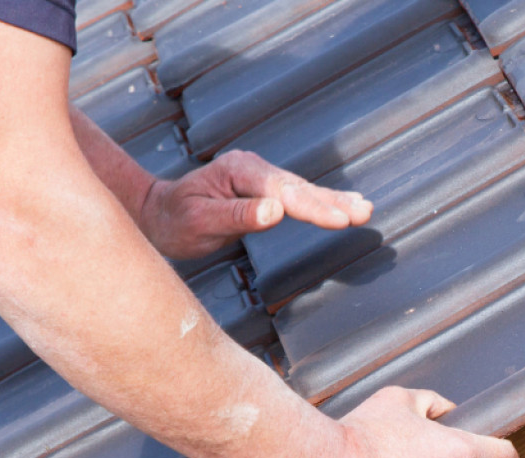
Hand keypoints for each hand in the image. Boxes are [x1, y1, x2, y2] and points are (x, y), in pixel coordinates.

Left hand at [137, 150, 372, 260]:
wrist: (159, 212)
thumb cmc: (175, 221)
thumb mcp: (200, 222)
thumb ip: (238, 216)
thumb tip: (275, 212)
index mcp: (237, 172)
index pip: (282, 192)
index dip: (312, 207)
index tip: (338, 220)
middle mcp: (252, 168)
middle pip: (298, 188)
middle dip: (332, 202)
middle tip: (363, 213)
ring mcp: (260, 176)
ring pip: (303, 190)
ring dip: (335, 201)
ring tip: (365, 210)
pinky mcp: (265, 188)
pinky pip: (298, 196)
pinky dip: (323, 201)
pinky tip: (347, 204)